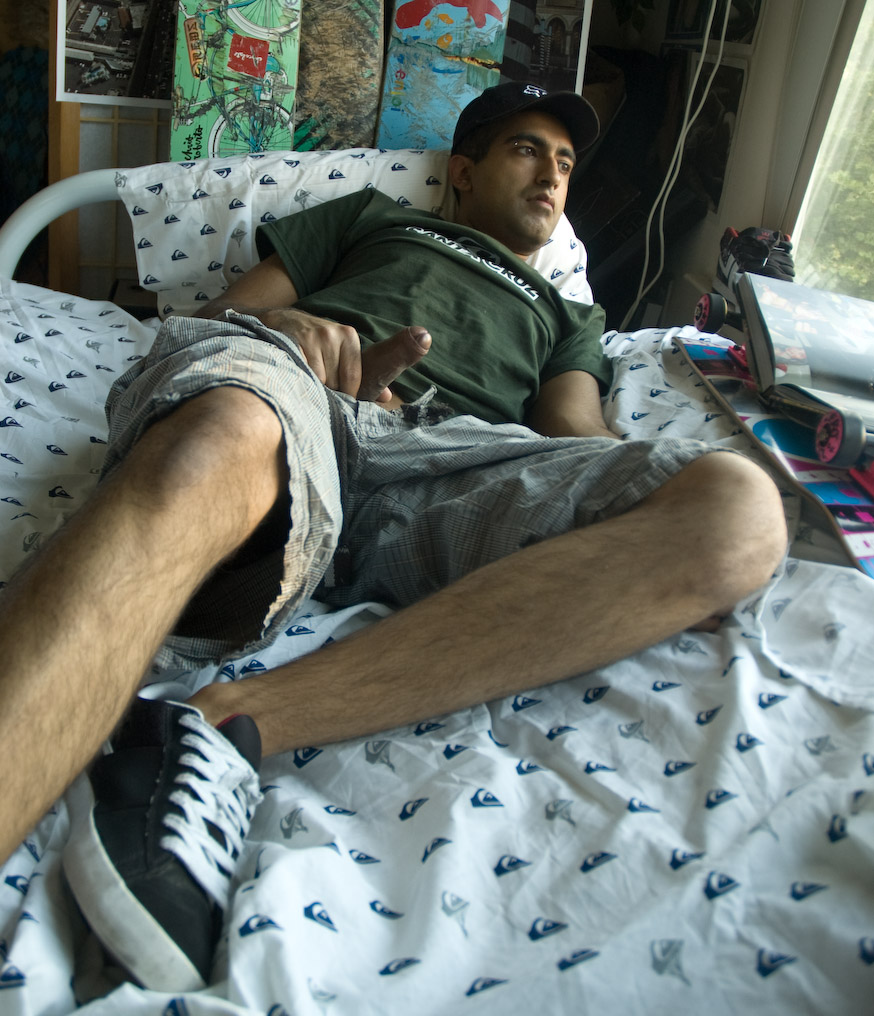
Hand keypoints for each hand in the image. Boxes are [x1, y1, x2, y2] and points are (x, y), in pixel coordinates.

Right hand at [260, 308, 429, 401]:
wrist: (283, 321)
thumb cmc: (318, 343)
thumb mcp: (342, 352)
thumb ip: (363, 375)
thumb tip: (386, 398)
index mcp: (349, 336)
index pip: (353, 377)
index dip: (347, 393)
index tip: (341, 398)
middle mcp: (332, 334)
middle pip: (335, 381)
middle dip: (329, 388)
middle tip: (320, 382)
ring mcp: (312, 337)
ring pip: (319, 380)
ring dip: (314, 384)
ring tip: (308, 375)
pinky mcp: (294, 343)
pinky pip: (302, 373)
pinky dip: (301, 378)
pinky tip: (297, 371)